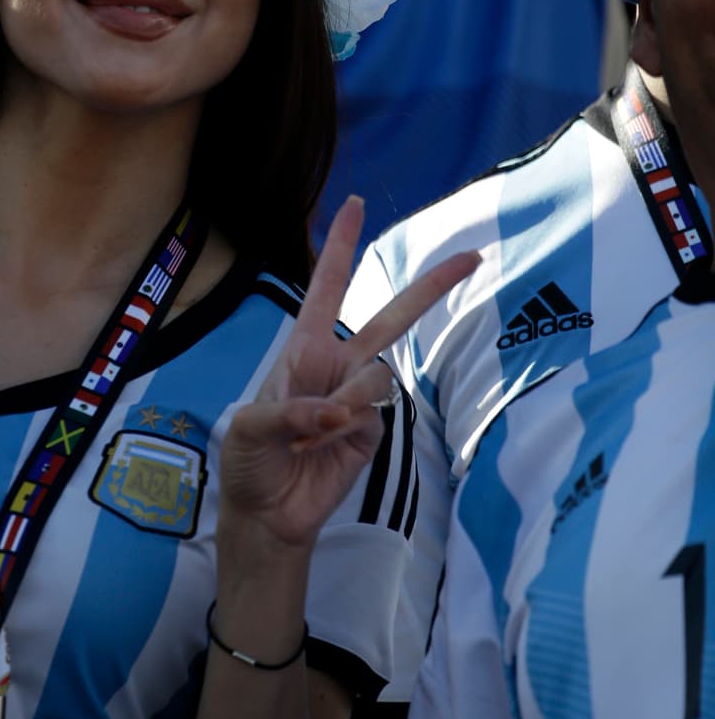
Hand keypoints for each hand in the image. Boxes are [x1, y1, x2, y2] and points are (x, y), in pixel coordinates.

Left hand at [219, 196, 476, 552]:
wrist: (266, 513)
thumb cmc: (248, 461)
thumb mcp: (248, 429)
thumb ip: (290, 412)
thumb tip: (338, 410)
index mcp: (302, 349)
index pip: (325, 289)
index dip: (341, 248)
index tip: (355, 205)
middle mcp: (336, 365)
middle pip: (390, 318)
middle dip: (430, 289)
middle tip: (472, 257)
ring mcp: (359, 398)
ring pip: (378, 376)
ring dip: (346, 401)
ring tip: (310, 433)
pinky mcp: (373, 433)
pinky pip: (376, 416)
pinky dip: (347, 429)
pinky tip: (321, 448)